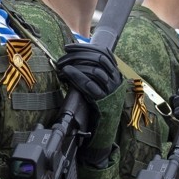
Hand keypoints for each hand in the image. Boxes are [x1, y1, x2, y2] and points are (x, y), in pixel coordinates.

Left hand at [56, 43, 123, 162]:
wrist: (106, 131)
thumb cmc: (100, 109)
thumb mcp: (101, 88)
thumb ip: (95, 75)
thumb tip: (78, 59)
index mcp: (116, 75)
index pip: (104, 53)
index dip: (86, 47)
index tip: (70, 47)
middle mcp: (116, 81)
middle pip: (98, 59)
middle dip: (79, 53)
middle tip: (64, 53)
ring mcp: (110, 91)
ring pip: (94, 70)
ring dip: (76, 64)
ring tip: (62, 63)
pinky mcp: (102, 101)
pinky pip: (89, 85)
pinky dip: (76, 76)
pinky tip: (67, 72)